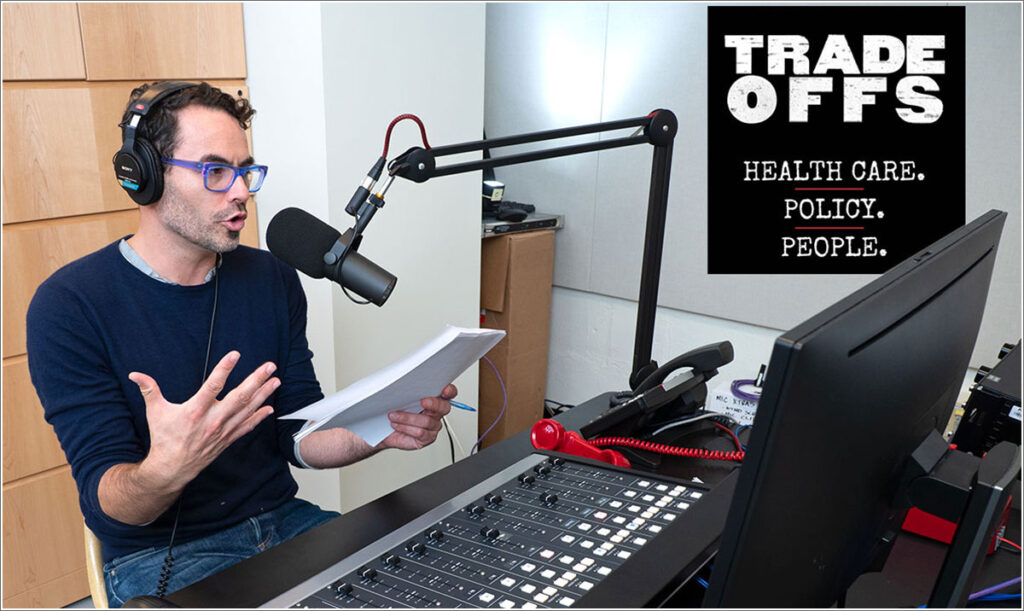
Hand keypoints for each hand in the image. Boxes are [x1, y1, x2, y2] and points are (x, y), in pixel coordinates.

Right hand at [129, 351, 279, 491]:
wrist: (171, 469)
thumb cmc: (164, 439)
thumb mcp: (155, 412)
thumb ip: (149, 390)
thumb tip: (134, 374)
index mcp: (195, 411)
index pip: (213, 385)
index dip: (225, 369)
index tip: (236, 354)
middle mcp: (213, 420)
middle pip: (239, 397)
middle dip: (256, 380)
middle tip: (270, 366)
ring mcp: (223, 430)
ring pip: (247, 410)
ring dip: (263, 394)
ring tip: (276, 380)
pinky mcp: (227, 439)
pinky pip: (247, 427)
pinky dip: (259, 417)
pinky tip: (270, 407)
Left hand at [379, 384, 456, 450]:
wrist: (385, 430)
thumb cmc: (395, 411)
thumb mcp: (401, 397)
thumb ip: (410, 391)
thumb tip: (407, 383)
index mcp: (434, 399)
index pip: (449, 393)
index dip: (450, 391)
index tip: (444, 390)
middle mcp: (436, 413)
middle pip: (444, 407)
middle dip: (434, 404)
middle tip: (423, 401)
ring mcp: (433, 426)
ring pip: (427, 421)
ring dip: (408, 418)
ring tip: (394, 416)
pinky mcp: (427, 438)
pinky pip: (420, 433)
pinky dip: (406, 428)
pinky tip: (396, 425)